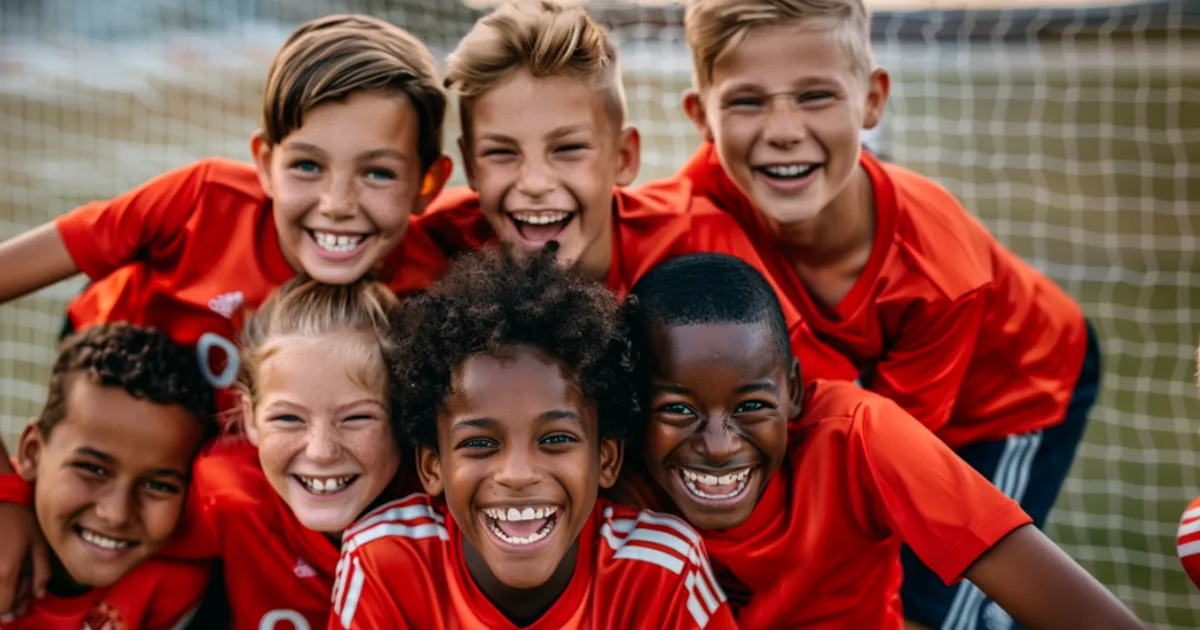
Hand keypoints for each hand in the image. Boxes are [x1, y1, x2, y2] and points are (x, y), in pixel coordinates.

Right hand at [0, 502, 49, 617]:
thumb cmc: (20, 517)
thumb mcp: (39, 543)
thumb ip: (42, 572)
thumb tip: (39, 595)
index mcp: (5, 572)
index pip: (3, 607)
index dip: (14, 606)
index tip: (21, 600)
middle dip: (4, 602)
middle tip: (16, 589)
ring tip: (8, 576)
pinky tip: (2, 567)